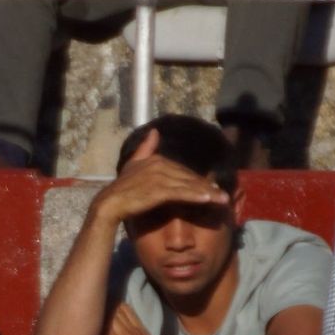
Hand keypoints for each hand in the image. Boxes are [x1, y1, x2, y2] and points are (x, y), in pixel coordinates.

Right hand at [91, 134, 229, 224]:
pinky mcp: (158, 191)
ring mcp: (160, 178)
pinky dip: (195, 196)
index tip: (212, 188)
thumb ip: (146, 148)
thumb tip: (155, 132)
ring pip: (189, 185)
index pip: (183, 171)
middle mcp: (160, 165)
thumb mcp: (134, 163)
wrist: (110, 203)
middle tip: (224, 196)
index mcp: (157, 160)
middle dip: (208, 187)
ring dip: (207, 193)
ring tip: (222, 200)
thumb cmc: (122, 187)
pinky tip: (207, 200)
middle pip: (189, 178)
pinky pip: (181, 193)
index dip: (198, 181)